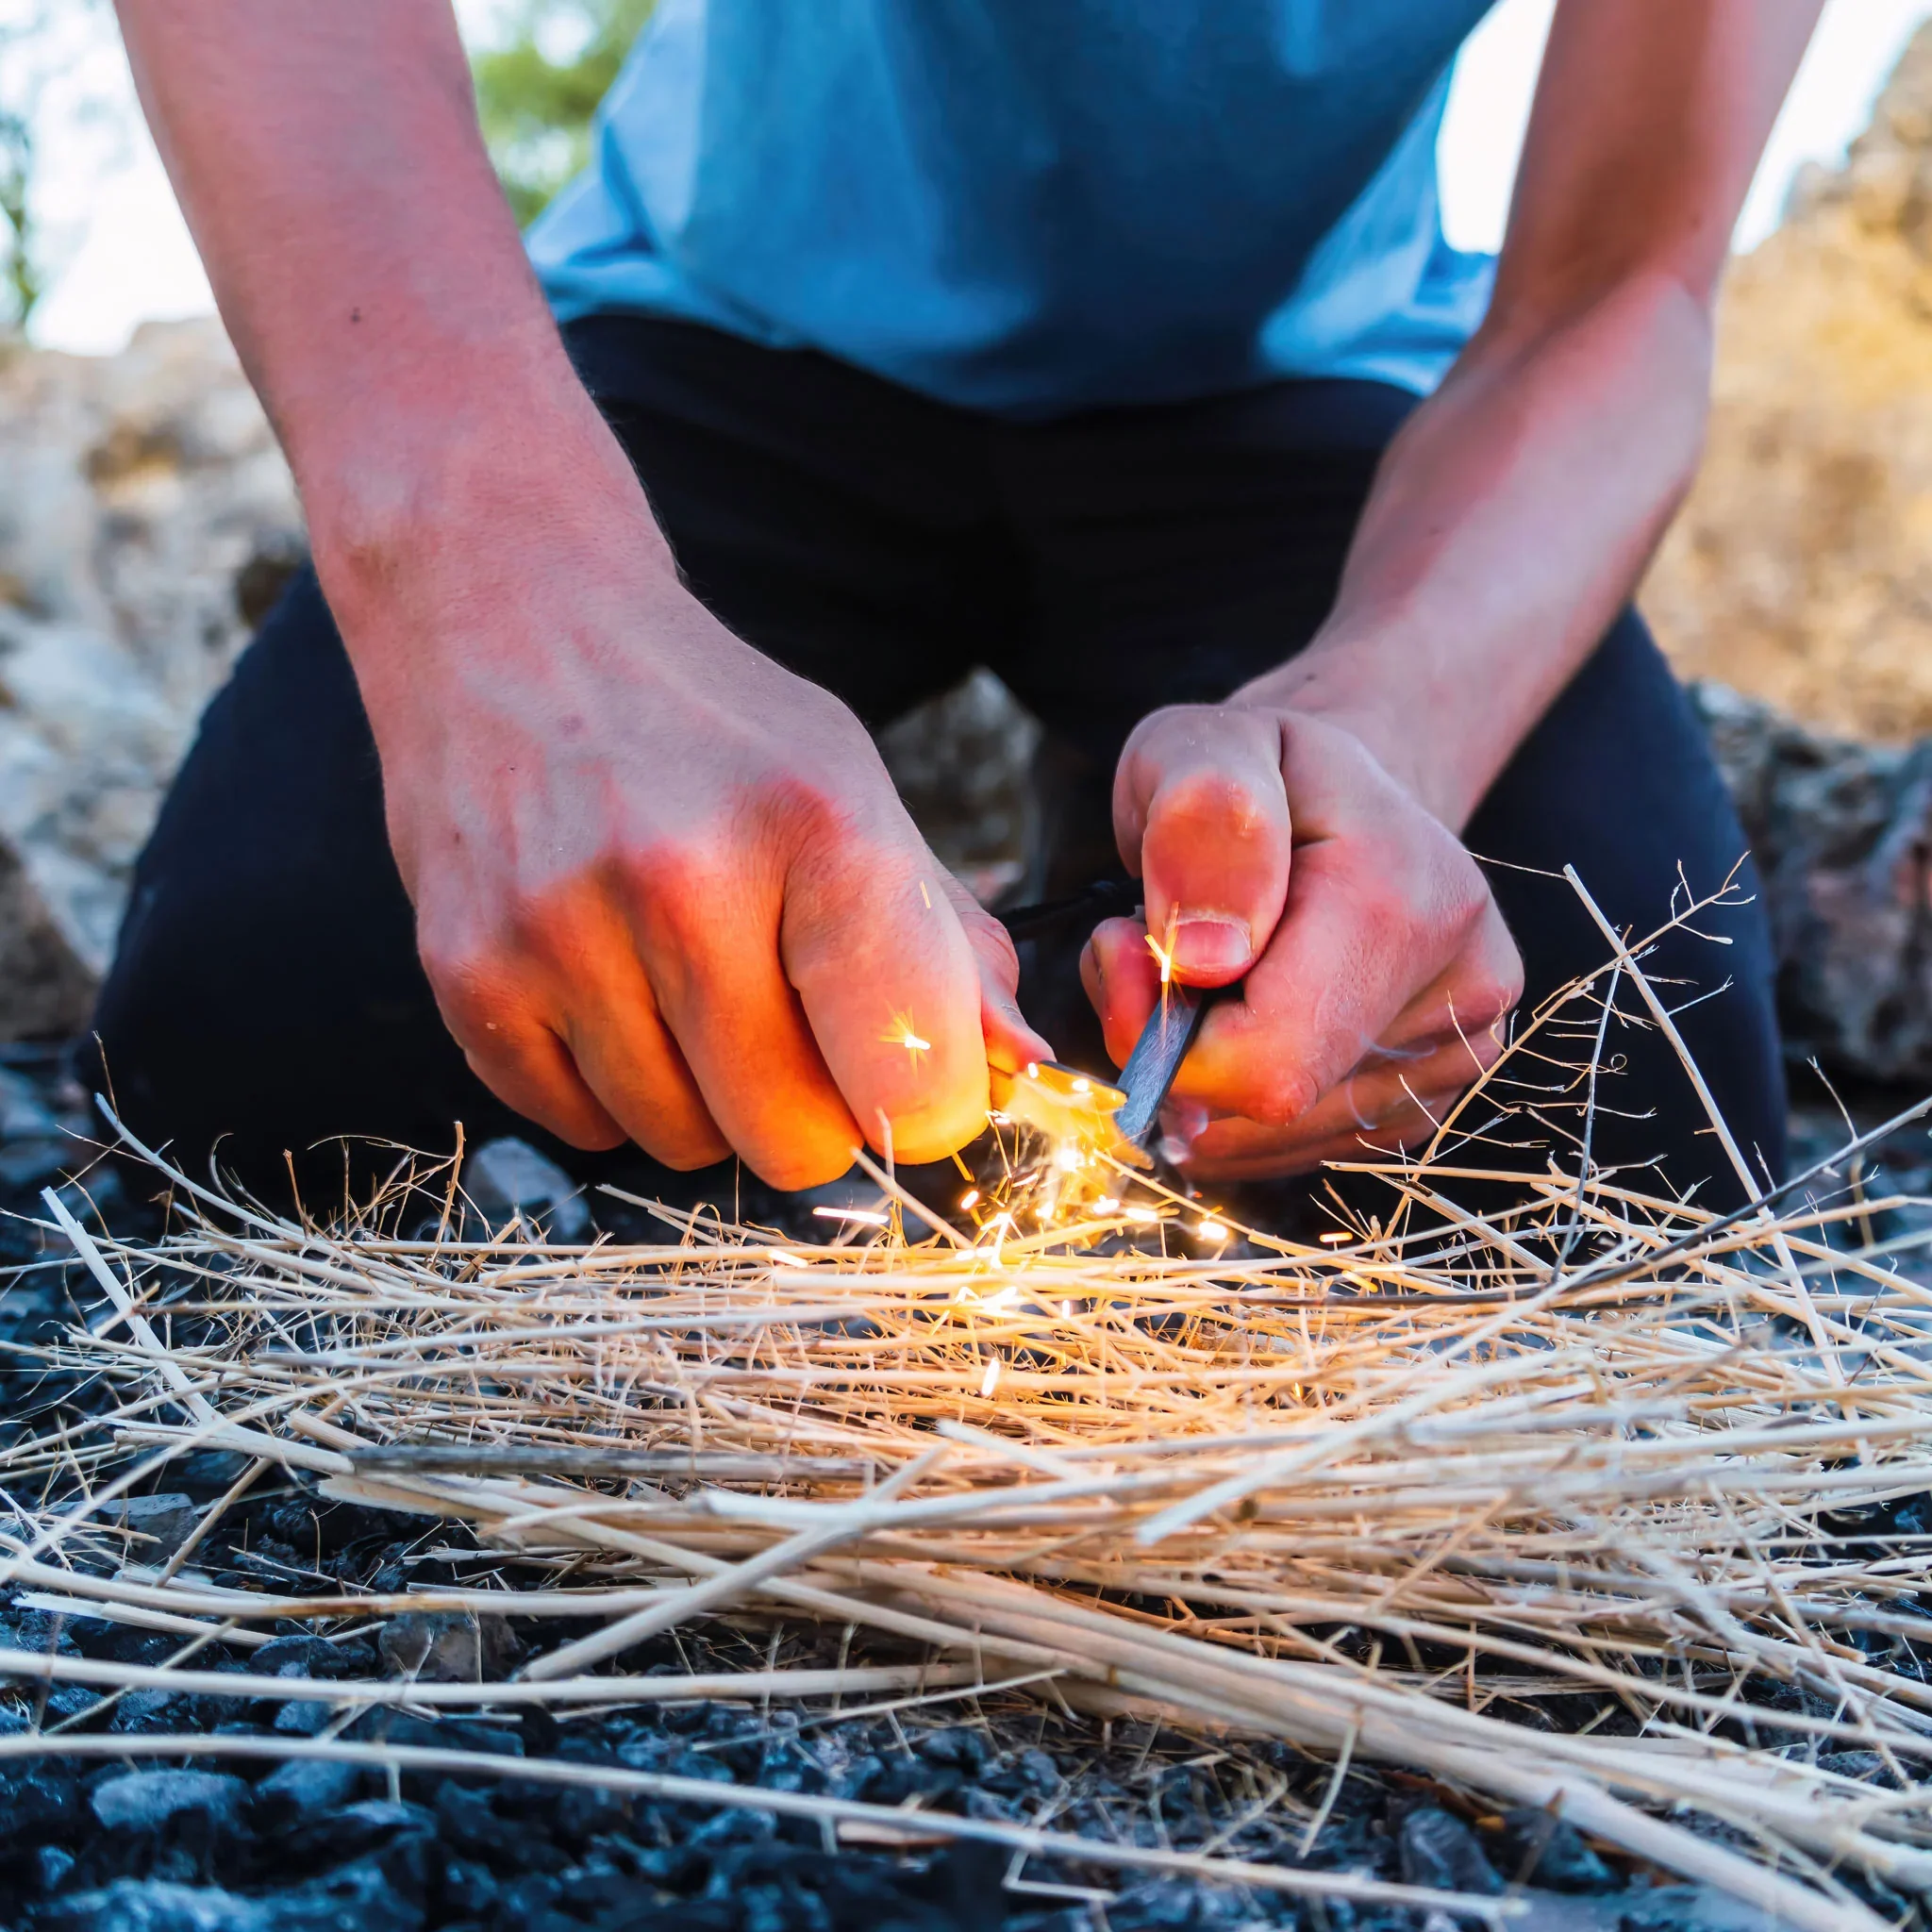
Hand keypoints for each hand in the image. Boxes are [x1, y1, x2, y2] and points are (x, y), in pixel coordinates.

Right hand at [321, 419, 1047, 1188]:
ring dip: (702, 1097)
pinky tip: (605, 985)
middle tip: (787, 1028)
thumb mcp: (854, 787)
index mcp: (818, 826)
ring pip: (681, 1145)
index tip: (908, 1081)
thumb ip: (943, 939)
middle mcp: (683, 882)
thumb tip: (1021, 1070)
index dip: (925, 1108)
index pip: (910, 1080)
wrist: (512, 622)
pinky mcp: (464, 969)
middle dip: (811, 1113)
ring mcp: (559, 931)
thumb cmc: (708, 724)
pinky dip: (606, 1089)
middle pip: (793, 1142)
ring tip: (681, 981)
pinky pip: (576, 1127)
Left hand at [1081, 704, 1521, 1178]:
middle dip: (1174, 1049)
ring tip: (1204, 971)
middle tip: (1151, 953)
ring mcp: (1459, 1056)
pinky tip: (1239, 1015)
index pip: (1265, 1065)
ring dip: (1197, 1074)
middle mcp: (1465, 992)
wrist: (1342, 799)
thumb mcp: (1201, 750)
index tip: (1124, 948)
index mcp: (1415, 903)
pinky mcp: (1428, 1099)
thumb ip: (1199, 826)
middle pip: (1265, 1109)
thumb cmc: (1259, 772)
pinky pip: (1288, 1148)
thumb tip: (1205, 958)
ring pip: (1269, 1139)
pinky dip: (1233, 1098)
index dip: (1160, 1036)